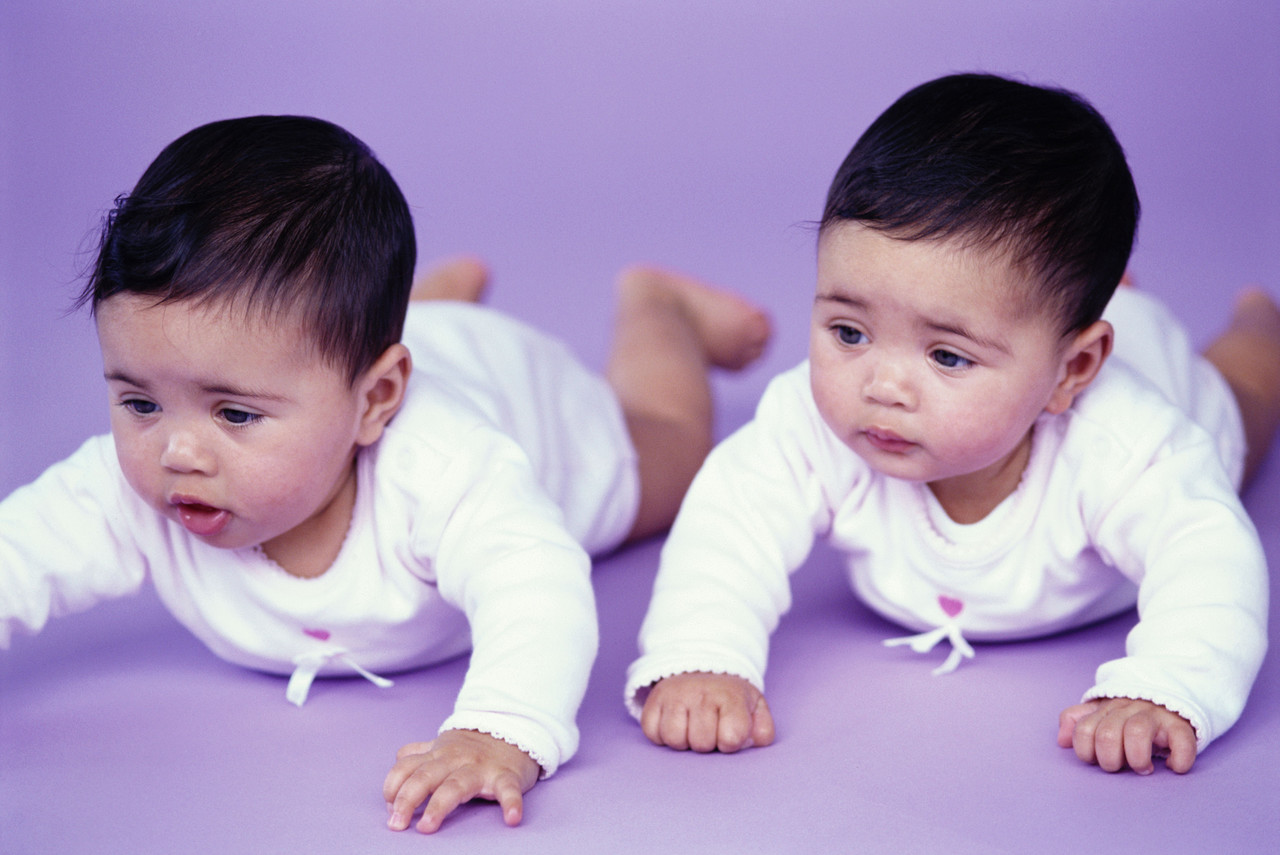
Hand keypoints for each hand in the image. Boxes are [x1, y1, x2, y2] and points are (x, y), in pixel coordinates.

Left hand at [383, 729, 540, 832]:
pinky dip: (511, 803)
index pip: (406, 767)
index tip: (388, 807)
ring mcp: (480, 767)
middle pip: (425, 777)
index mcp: (437, 754)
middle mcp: (454, 759)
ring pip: (456, 785)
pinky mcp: (506, 775)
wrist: (515, 728)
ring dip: (439, 806)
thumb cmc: (474, 746)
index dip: (393, 787)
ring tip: (427, 827)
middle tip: (396, 824)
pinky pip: (508, 790)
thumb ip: (420, 753)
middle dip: (407, 800)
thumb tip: (398, 760)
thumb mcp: (444, 744)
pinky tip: (512, 818)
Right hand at [640, 671, 774, 752]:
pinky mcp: (654, 699)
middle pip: (701, 743)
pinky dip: (661, 735)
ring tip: (691, 727)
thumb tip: (753, 742)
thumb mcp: (754, 706)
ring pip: (674, 739)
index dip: (730, 743)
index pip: (730, 738)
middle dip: (707, 743)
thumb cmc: (729, 696)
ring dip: (683, 741)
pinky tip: (674, 723)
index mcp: (730, 695)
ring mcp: (674, 695)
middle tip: (709, 728)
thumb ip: (763, 728)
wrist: (702, 668)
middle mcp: (700, 693)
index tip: (729, 732)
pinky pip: (652, 733)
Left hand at [1057, 697, 1196, 774]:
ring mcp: (1154, 715)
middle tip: (1122, 766)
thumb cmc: (1129, 715)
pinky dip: (1178, 759)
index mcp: (1105, 709)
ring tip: (1143, 768)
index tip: (1098, 759)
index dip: (1086, 751)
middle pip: (1107, 734)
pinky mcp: (1180, 725)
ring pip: (1136, 731)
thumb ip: (1076, 722)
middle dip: (1110, 760)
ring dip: (1137, 758)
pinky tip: (1172, 766)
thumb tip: (1061, 740)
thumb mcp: (1100, 714)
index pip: (1083, 729)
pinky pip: (1181, 741)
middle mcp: (1128, 709)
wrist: (1170, 699)